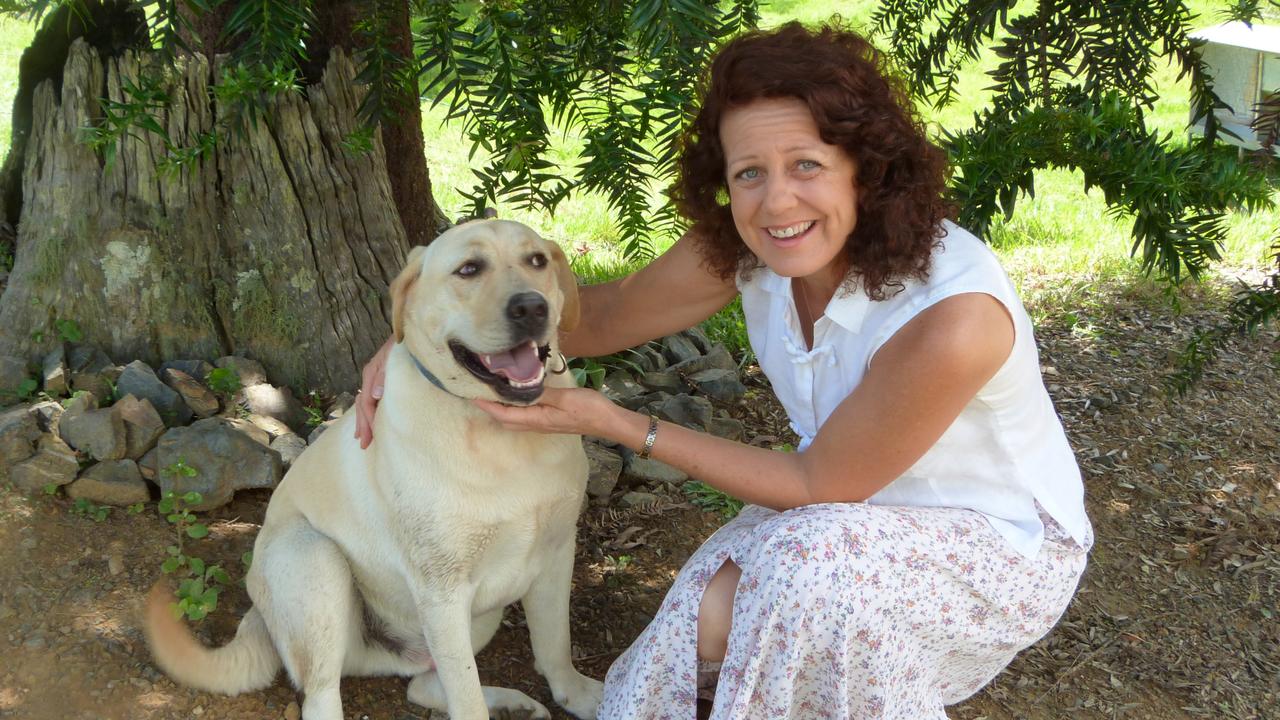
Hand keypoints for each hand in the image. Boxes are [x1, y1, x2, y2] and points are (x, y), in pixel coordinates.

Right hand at [355, 336, 394, 448]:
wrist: (412, 330)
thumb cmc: (405, 344)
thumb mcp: (394, 357)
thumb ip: (384, 375)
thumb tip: (375, 395)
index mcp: (372, 373)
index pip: (367, 402)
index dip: (369, 420)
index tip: (371, 436)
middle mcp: (371, 376)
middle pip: (363, 405)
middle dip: (363, 425)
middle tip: (364, 444)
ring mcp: (376, 378)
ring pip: (366, 404)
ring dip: (364, 421)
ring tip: (362, 438)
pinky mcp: (382, 378)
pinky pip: (372, 399)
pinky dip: (369, 412)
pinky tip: (369, 421)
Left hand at [472, 386, 619, 436]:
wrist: (607, 422)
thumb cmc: (588, 409)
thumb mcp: (565, 398)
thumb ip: (541, 393)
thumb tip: (519, 388)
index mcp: (537, 419)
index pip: (504, 414)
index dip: (486, 406)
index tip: (471, 394)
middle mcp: (536, 424)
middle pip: (505, 419)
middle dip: (489, 408)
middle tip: (477, 390)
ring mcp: (543, 423)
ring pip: (514, 418)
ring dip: (500, 408)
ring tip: (491, 392)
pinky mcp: (549, 419)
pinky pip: (524, 415)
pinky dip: (513, 406)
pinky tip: (515, 395)